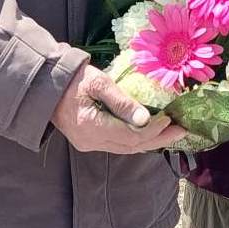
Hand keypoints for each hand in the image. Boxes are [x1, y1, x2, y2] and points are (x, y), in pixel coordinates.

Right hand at [52, 65, 186, 153]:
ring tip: (170, 133)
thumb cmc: (73, 78)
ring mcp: (88, 144)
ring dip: (149, 142)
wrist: (46, 85)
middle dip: (159, 139)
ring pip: (126, 149)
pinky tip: (149, 134)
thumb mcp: (99, 82)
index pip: (131, 135)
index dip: (154, 130)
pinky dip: (136, 141)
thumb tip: (146, 119)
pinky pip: (118, 146)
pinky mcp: (88, 142)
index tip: (172, 120)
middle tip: (182, 131)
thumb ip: (122, 101)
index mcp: (91, 126)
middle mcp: (90, 141)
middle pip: (132, 146)